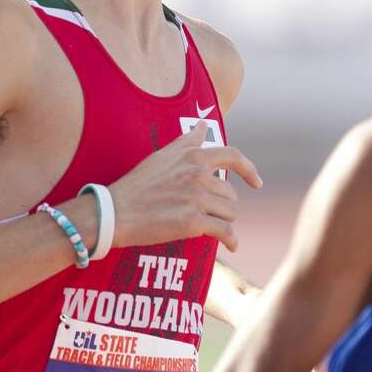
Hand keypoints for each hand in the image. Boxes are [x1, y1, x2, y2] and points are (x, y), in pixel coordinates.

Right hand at [109, 122, 261, 250]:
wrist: (114, 212)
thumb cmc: (137, 185)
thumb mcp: (162, 156)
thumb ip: (187, 142)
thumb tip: (203, 125)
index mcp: (193, 157)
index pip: (233, 157)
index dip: (248, 170)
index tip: (257, 183)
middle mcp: (198, 175)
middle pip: (230, 194)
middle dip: (221, 205)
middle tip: (201, 212)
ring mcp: (197, 198)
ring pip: (230, 213)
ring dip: (222, 221)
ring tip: (204, 224)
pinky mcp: (193, 222)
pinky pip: (225, 232)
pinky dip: (230, 240)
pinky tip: (231, 245)